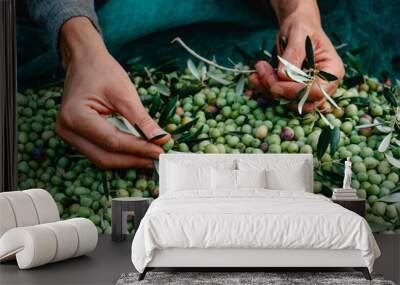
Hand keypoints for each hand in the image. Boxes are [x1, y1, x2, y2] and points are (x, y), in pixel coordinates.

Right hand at [56, 17, 169, 168]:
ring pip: (102, 159)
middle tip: (158, 158)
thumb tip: (162, 140)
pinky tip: (138, 154)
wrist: (83, 61)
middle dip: (134, 160)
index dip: (139, 149)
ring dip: (128, 161)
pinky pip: (100, 153)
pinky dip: (120, 156)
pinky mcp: (77, 138)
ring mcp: (69, 136)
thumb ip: (142, 120)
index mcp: (75, 116)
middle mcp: (67, 130)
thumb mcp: (125, 94)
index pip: (112, 141)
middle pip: (105, 157)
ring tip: (151, 158)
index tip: (160, 152)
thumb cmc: (102, 72)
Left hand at [250, 0, 344, 112]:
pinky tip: (255, 77)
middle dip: (278, 90)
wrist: (297, 27)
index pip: (317, 92)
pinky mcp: (294, 92)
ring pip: (288, 102)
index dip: (295, 92)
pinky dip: (265, 89)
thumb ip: (294, 54)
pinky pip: (279, 97)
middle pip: (302, 101)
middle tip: (261, 70)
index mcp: (332, 71)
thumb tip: (283, 75)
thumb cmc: (302, 27)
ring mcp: (308, 91)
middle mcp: (323, 85)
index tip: (275, 84)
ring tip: (256, 71)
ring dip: (268, 89)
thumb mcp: (299, 34)